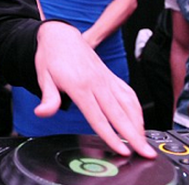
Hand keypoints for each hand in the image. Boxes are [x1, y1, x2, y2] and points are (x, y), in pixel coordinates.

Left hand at [34, 21, 155, 158]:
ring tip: (145, 141)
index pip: (98, 117)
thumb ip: (48, 98)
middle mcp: (96, 82)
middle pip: (118, 114)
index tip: (122, 150)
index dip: (111, 136)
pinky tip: (139, 119)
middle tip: (146, 153)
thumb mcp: (43, 76)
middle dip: (133, 136)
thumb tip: (42, 113)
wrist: (60, 34)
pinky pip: (128, 92)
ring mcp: (105, 78)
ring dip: (138, 123)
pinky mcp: (109, 76)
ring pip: (128, 103)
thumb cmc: (51, 55)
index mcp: (80, 86)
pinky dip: (136, 108)